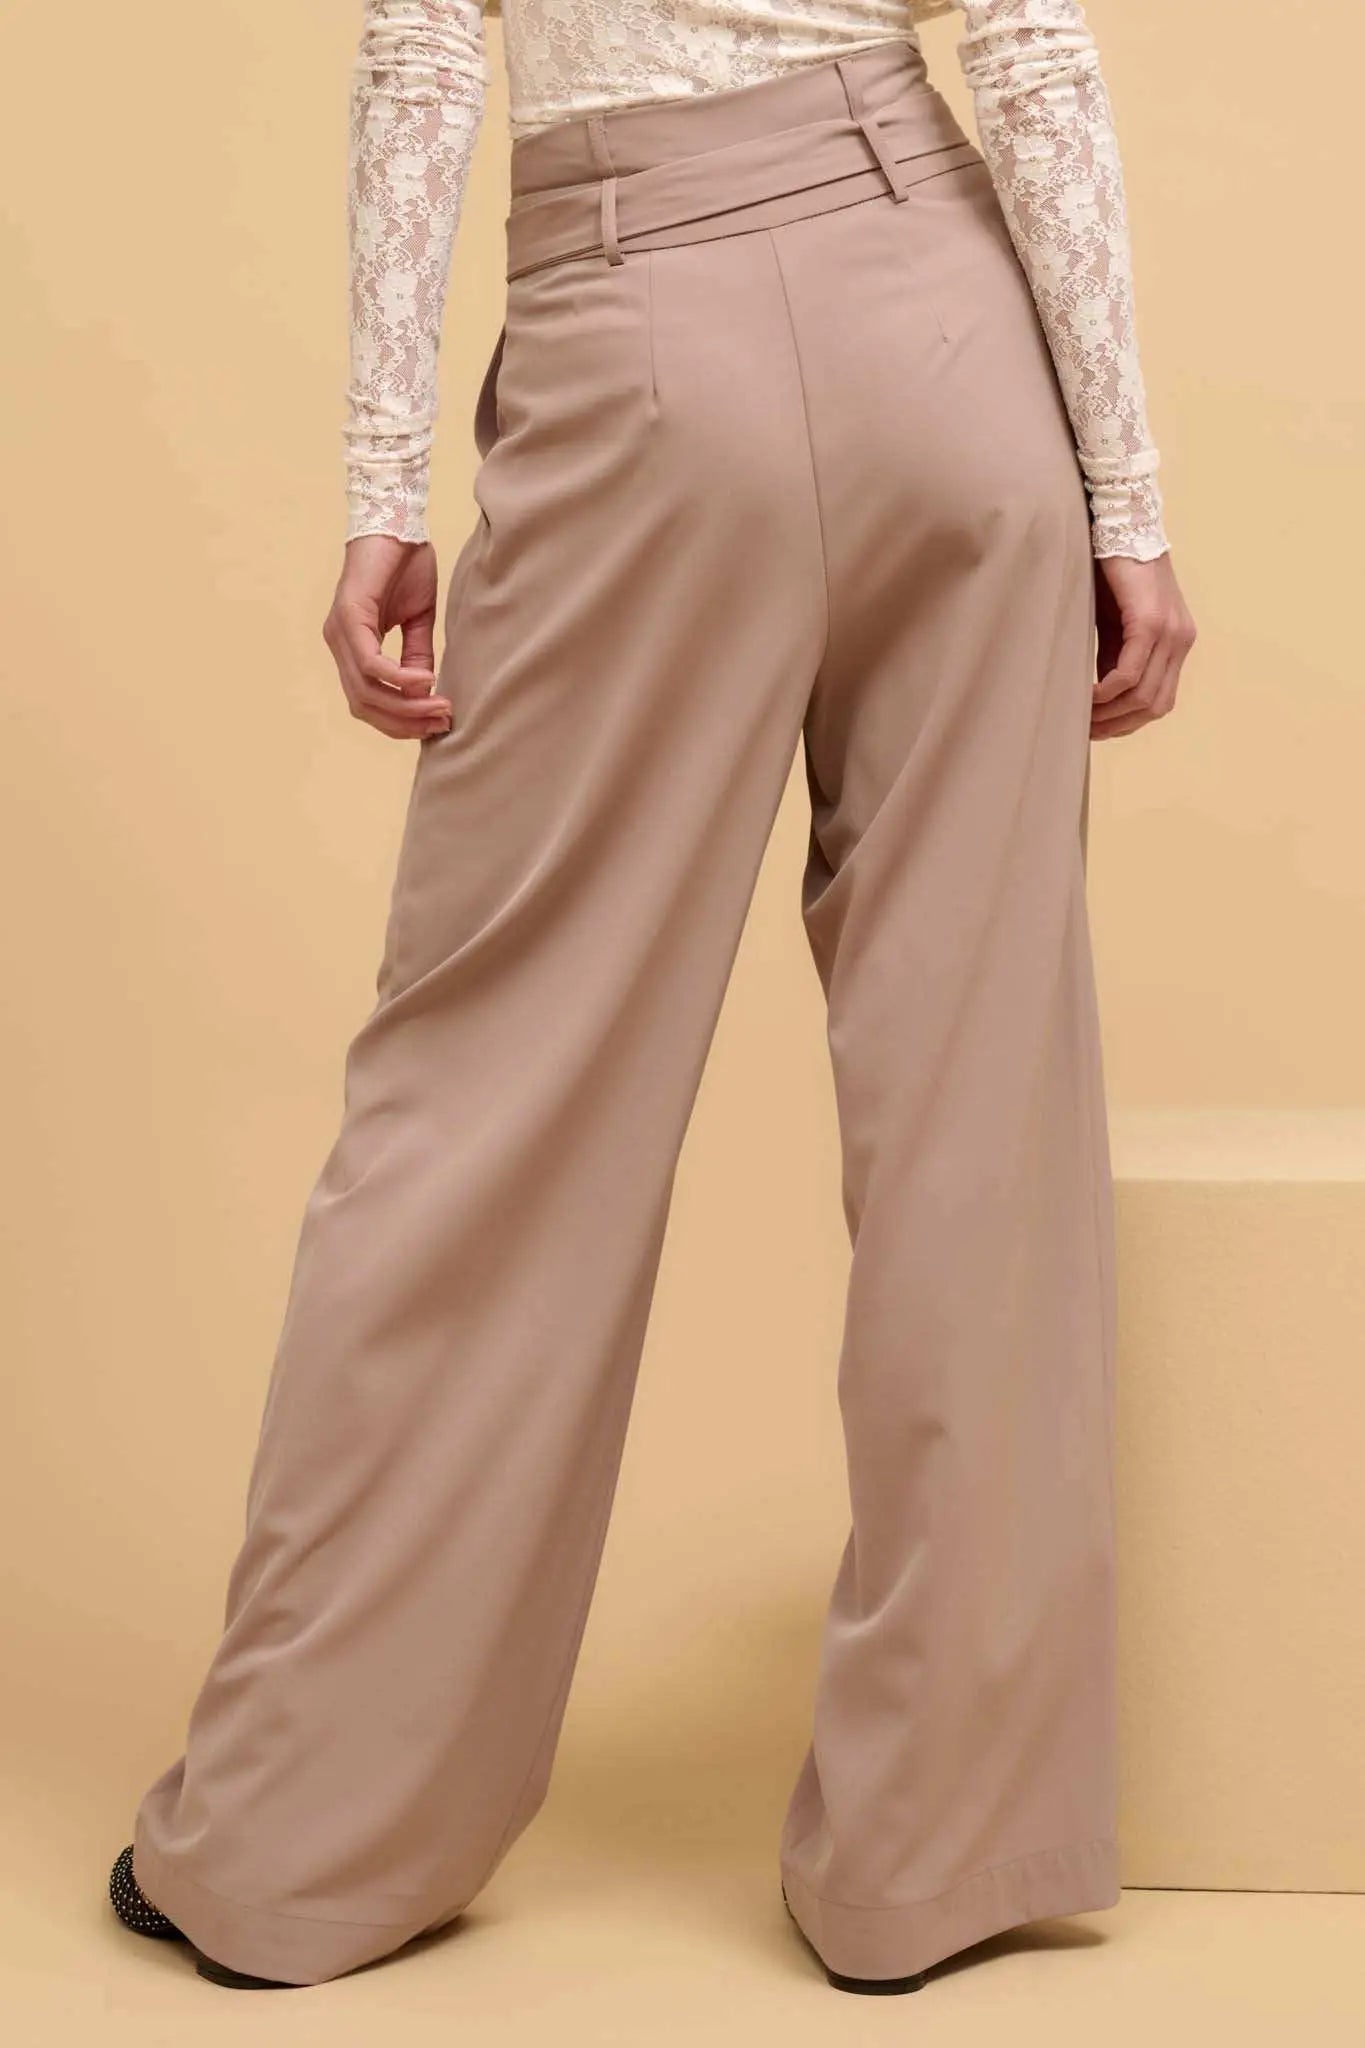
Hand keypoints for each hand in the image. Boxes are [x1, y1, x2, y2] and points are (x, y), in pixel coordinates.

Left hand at [322, 534, 452, 739]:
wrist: (397, 519)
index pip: (369, 702)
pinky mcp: (348, 616)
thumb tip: (425, 694)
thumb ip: (417, 656)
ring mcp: (339, 631)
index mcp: (352, 647)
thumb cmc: (405, 564)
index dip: (401, 721)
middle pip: (364, 705)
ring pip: (366, 690)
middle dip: (404, 722)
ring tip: (439, 706)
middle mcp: (338, 643)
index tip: (437, 724)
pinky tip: (425, 680)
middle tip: (441, 722)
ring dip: (405, 705)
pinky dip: (398, 677)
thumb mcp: (417, 619)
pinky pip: (370, 662)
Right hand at [1092, 551, 1196, 739]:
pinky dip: (1107, 692)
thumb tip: (1103, 695)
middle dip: (1118, 725)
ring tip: (1082, 715)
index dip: (1127, 723)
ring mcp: (1170, 631)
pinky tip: (1087, 694)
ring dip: (1110, 713)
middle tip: (1085, 729)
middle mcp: (1181, 640)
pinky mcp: (1150, 621)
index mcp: (1177, 642)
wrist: (1119, 525)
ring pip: (1144, 696)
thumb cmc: (1112, 572)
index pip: (1159, 701)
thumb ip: (1115, 657)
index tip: (1096, 728)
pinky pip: (1129, 673)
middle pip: (1155, 706)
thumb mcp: (1115, 624)